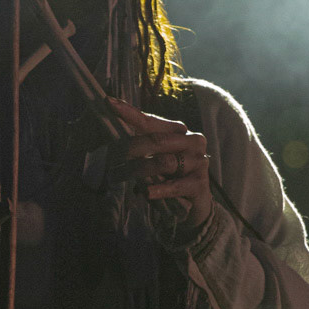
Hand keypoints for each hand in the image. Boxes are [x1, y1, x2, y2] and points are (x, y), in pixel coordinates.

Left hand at [110, 99, 211, 230]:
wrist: (195, 205)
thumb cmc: (170, 178)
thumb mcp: (154, 160)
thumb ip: (139, 149)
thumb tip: (109, 138)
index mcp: (179, 131)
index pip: (150, 121)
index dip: (129, 113)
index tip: (108, 102)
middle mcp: (192, 141)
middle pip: (155, 140)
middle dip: (129, 149)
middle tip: (109, 161)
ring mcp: (198, 161)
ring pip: (163, 162)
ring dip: (137, 171)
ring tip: (119, 178)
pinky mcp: (200, 183)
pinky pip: (174, 185)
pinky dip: (158, 190)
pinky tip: (147, 193)